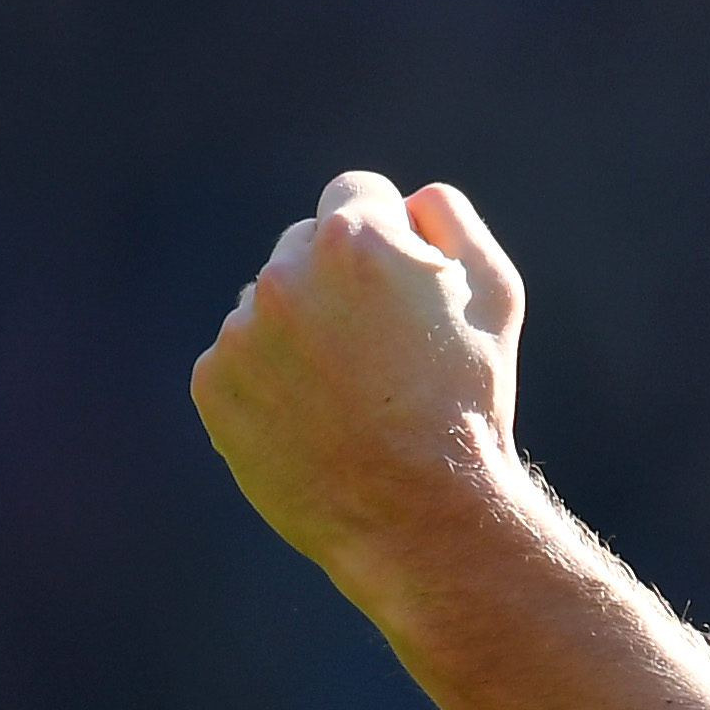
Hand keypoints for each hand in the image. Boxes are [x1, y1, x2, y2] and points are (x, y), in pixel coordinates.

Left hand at [193, 171, 529, 585]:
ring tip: (352, 395)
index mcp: (356, 241)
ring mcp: (241, 331)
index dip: (391, 238)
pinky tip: (316, 420)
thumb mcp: (497, 300)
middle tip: (384, 351)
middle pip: (306, 245)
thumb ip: (454, 224)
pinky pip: (240, 361)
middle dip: (340, 282)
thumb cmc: (467, 404)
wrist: (417, 516)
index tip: (405, 286)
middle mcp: (285, 274)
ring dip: (302, 332)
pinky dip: (271, 382)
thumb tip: (413, 199)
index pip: (358, 194)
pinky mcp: (212, 384)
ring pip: (269, 305)